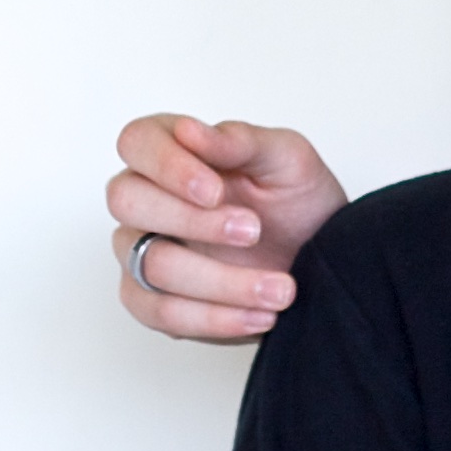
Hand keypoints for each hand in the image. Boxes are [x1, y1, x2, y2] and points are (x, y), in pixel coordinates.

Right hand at [107, 115, 346, 342]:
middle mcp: (146, 199)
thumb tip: (189, 131)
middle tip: (253, 232)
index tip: (215, 190)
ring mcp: (142, 250)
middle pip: (128, 203)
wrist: (323, 257)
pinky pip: (160, 313)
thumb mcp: (288, 160)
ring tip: (280, 288)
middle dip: (193, 222)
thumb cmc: (298, 200)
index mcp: (173, 152)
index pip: (137, 141)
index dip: (168, 165)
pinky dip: (213, 318)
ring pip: (149, 266)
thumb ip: (240, 141)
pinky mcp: (152, 299)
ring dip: (219, 281)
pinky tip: (260, 315)